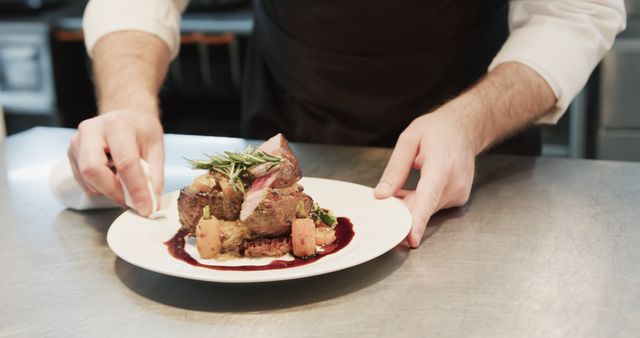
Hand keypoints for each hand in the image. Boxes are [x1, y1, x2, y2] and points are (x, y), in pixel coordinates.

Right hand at [67, 110, 163, 215]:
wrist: (125, 117)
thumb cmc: (141, 130)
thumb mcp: (156, 147)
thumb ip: (155, 176)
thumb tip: (152, 203)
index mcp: (118, 124)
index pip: (125, 163)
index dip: (136, 190)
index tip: (146, 208)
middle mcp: (92, 130)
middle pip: (94, 170)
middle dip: (113, 191)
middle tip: (130, 201)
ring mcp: (77, 140)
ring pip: (86, 178)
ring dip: (107, 190)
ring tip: (124, 184)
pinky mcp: (72, 152)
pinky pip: (82, 179)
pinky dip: (99, 186)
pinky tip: (112, 177)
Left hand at [374, 109, 475, 247]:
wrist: (465, 129)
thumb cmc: (438, 130)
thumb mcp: (409, 139)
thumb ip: (395, 168)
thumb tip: (382, 195)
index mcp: (442, 164)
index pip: (429, 197)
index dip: (418, 219)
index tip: (411, 238)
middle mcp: (455, 182)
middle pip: (423, 208)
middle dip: (401, 211)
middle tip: (383, 204)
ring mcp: (459, 193)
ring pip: (427, 209)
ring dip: (409, 205)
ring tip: (400, 189)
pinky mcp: (458, 199)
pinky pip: (432, 207)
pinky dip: (419, 203)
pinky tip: (413, 191)